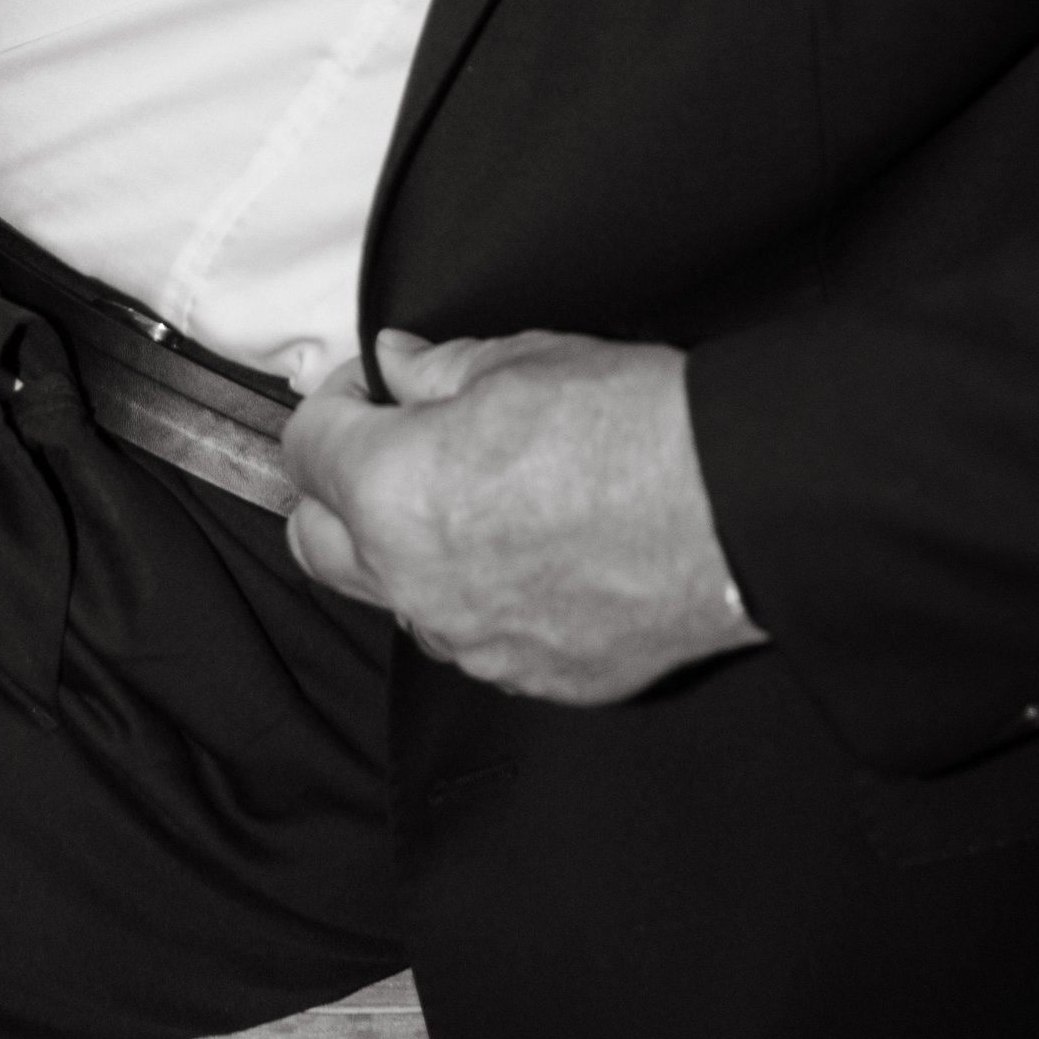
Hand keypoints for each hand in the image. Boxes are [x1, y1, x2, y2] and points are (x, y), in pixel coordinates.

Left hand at [283, 329, 761, 705]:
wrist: (732, 509)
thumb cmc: (631, 427)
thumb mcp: (519, 362)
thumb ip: (436, 370)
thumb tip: (397, 366)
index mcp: (394, 493)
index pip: (306, 449)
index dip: (335, 402)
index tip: (371, 385)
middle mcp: (415, 583)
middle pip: (316, 544)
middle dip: (335, 489)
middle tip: (386, 443)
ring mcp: (472, 642)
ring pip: (392, 598)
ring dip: (402, 550)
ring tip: (464, 498)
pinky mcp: (529, 677)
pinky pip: (468, 638)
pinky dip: (472, 595)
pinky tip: (522, 550)